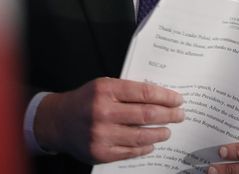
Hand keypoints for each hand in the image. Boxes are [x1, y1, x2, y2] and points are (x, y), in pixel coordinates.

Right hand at [33, 77, 183, 163]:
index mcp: (104, 90)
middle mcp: (102, 111)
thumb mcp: (101, 87)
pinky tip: (151, 143)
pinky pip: (131, 151)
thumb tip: (160, 97)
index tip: (178, 99)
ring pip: (142, 136)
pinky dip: (145, 148)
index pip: (143, 92)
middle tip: (180, 115)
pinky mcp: (101, 152)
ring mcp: (101, 134)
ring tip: (167, 130)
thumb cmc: (84, 101)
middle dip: (169, 115)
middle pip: (146, 114)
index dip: (165, 96)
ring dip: (160, 133)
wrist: (58, 121)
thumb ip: (126, 91)